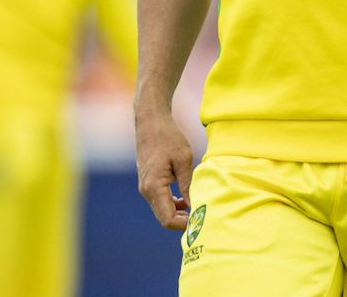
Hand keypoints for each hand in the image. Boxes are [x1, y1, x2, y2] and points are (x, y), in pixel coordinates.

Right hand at [135, 106, 193, 230]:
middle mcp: (146, 190)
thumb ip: (188, 185)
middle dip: (182, 222)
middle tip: (202, 217)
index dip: (184, 225)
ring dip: (178, 213)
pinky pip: (159, 200)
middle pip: (164, 218)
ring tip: (196, 206)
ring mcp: (145, 186)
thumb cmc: (168, 137)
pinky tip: (185, 198)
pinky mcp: (147, 182)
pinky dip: (172, 204)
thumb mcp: (184, 160)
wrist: (150, 121)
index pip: (167, 220)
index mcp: (154, 187)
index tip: (201, 220)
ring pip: (161, 210)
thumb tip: (196, 207)